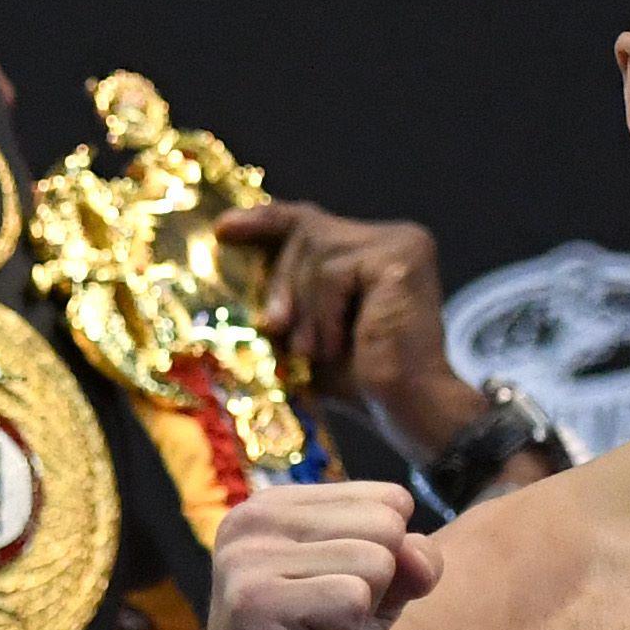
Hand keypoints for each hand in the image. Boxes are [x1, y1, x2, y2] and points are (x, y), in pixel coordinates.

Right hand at [191, 482, 439, 629]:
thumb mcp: (373, 601)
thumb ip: (407, 561)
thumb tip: (419, 552)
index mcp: (272, 506)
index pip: (390, 499)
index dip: (383, 563)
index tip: (328, 603)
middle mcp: (249, 519)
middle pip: (386, 525)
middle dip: (372, 589)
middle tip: (318, 629)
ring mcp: (246, 559)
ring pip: (375, 562)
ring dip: (356, 620)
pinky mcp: (254, 602)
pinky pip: (353, 601)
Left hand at [212, 200, 487, 463]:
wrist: (406, 409)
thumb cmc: (361, 381)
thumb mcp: (307, 332)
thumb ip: (282, 302)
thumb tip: (232, 280)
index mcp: (376, 248)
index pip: (312, 221)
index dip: (265, 220)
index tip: (223, 229)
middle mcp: (395, 237)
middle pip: (309, 230)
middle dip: (281, 281)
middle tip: (274, 327)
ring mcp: (402, 243)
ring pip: (318, 252)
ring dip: (305, 308)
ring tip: (313, 350)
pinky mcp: (400, 260)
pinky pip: (335, 273)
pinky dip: (324, 314)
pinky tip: (336, 345)